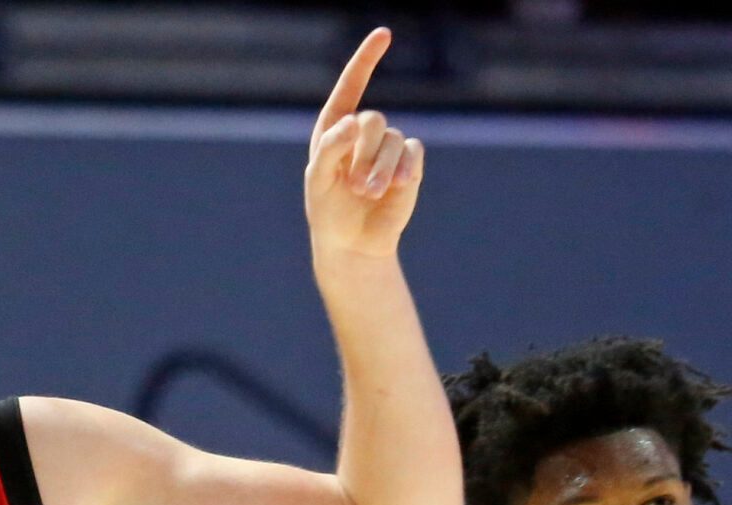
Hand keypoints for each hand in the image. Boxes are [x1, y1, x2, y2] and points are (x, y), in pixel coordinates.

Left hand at [305, 28, 423, 263]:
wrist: (352, 243)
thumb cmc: (327, 209)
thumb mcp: (318, 179)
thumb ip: (330, 146)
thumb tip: (355, 121)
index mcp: (335, 128)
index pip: (350, 86)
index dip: (367, 60)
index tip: (385, 34)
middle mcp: (363, 133)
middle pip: (373, 120)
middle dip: (363, 154)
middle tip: (354, 185)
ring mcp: (388, 147)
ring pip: (393, 140)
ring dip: (380, 169)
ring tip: (369, 193)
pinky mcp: (409, 165)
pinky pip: (413, 152)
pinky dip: (404, 168)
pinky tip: (397, 186)